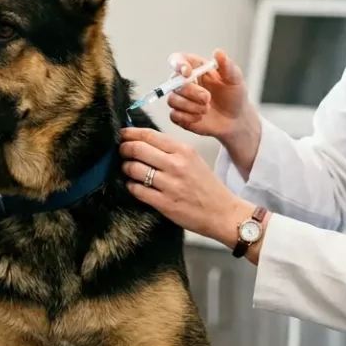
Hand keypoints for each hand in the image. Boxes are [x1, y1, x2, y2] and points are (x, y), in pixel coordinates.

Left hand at [119, 126, 256, 248]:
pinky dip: (131, 186)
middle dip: (124, 149)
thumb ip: (171, 149)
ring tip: (129, 170)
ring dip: (126, 168)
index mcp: (184, 150)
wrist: (222, 212)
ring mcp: (170, 185)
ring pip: (133, 169)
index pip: (149, 135)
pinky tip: (135, 186)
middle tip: (122, 152)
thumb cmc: (206, 186)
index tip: (123, 134)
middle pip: (137, 149)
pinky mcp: (164, 204)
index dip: (131, 133)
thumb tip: (142, 140)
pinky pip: (137, 190)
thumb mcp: (193, 159)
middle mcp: (176, 165)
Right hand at [167, 49, 257, 145]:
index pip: (177, 59)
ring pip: (172, 99)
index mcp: (195, 67)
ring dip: (190, 106)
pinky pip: (174, 115)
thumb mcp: (235, 79)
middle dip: (191, 91)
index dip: (178, 64)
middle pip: (174, 82)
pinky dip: (187, 117)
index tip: (188, 73)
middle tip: (207, 98)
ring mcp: (180, 99)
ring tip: (207, 109)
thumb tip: (218, 52)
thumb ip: (227, 66)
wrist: (236, 118)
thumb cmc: (234, 95)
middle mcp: (184, 82)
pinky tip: (200, 117)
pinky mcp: (179, 115)